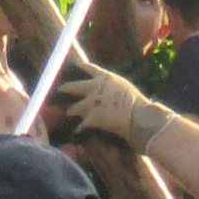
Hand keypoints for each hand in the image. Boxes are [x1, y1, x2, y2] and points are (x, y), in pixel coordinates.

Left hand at [47, 64, 163, 155]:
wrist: (140, 117)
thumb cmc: (138, 103)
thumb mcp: (124, 87)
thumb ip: (112, 86)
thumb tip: (107, 89)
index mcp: (105, 77)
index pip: (88, 68)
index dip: (78, 67)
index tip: (72, 67)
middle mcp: (95, 87)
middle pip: (72, 86)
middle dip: (64, 89)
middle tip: (58, 91)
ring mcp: (91, 103)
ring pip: (73, 108)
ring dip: (72, 112)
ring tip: (68, 114)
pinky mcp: (91, 118)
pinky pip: (80, 125)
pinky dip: (79, 129)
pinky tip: (76, 132)